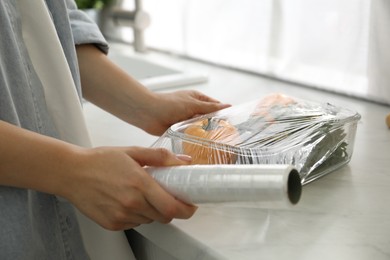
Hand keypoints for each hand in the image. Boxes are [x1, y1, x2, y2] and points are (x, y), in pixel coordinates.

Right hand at [62, 147, 196, 230]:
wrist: (71, 173)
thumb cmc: (100, 160)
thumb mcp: (133, 152)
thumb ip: (160, 157)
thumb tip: (183, 162)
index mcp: (140, 184)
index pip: (172, 207)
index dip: (186, 210)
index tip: (191, 205)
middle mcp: (132, 204)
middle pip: (164, 217)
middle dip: (170, 209)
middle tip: (166, 196)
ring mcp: (121, 216)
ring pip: (149, 220)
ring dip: (152, 211)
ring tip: (141, 195)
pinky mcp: (112, 225)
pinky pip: (134, 224)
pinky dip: (137, 215)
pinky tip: (127, 201)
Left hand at [141, 90, 230, 134]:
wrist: (148, 114)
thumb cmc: (168, 104)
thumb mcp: (193, 104)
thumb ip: (211, 107)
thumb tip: (227, 106)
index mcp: (197, 98)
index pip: (215, 105)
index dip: (223, 113)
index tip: (232, 123)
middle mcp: (193, 109)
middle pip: (209, 118)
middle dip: (215, 125)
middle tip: (226, 136)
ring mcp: (187, 119)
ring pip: (201, 128)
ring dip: (205, 133)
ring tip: (216, 142)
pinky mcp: (180, 130)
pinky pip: (191, 135)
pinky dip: (195, 139)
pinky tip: (202, 145)